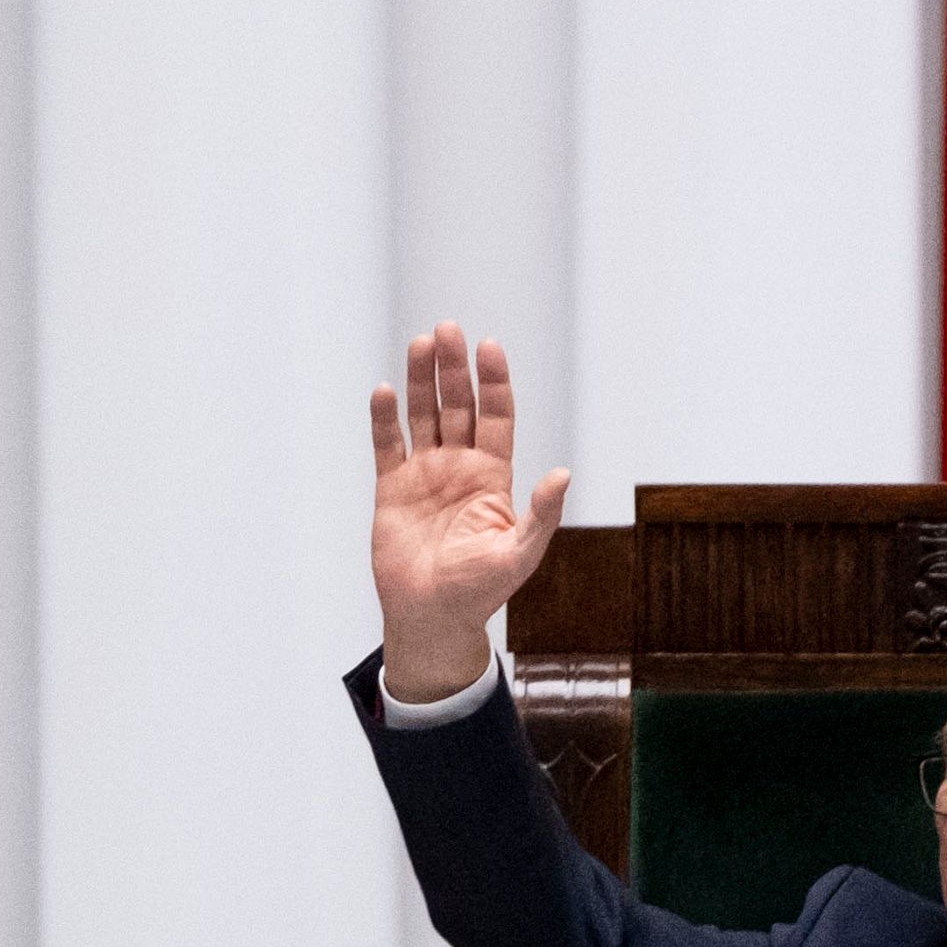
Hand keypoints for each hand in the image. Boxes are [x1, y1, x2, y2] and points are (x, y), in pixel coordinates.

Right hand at [369, 321, 569, 701]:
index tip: (489, 347)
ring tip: (420, 344)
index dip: (493, 382)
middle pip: (457, 405)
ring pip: (423, 415)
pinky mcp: (391, 488)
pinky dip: (384, 418)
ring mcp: (424, 474)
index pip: (495, 416)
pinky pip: (387, 445)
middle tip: (448, 330)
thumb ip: (541, 513)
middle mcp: (459, 467)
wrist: (433, 616)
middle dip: (454, 368)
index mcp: (493, 476)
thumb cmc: (480, 590)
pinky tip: (383, 390)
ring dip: (420, 380)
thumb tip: (564, 473)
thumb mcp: (520, 552)